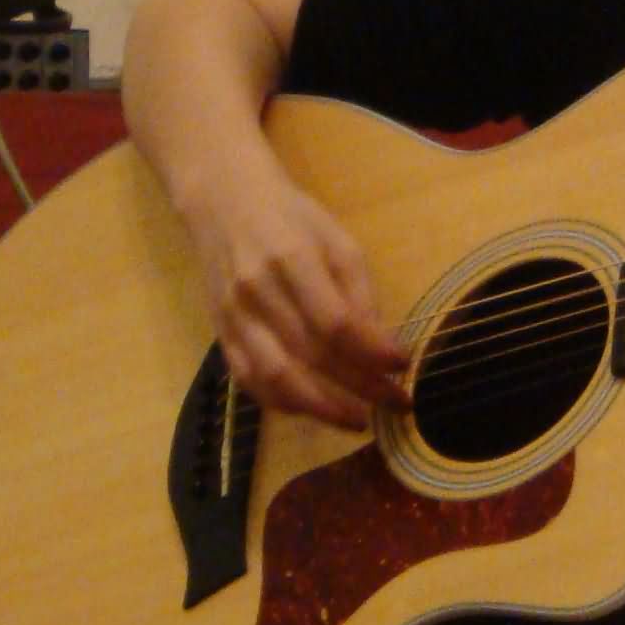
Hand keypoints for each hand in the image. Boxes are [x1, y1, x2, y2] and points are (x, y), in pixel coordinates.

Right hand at [174, 154, 409, 430]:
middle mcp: (258, 292)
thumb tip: (385, 348)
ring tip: (358, 421)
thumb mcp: (337, 240)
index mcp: (292, 259)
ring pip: (276, 378)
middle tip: (397, 404)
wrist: (225, 204)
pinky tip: (315, 410)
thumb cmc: (292, 219)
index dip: (372, 352)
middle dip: (360, 388)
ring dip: (321, 409)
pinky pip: (249, 381)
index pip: (335, 322)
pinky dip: (284, 404)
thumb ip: (360, 292)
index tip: (404, 366)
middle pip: (311, 355)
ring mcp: (234, 317)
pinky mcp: (220, 334)